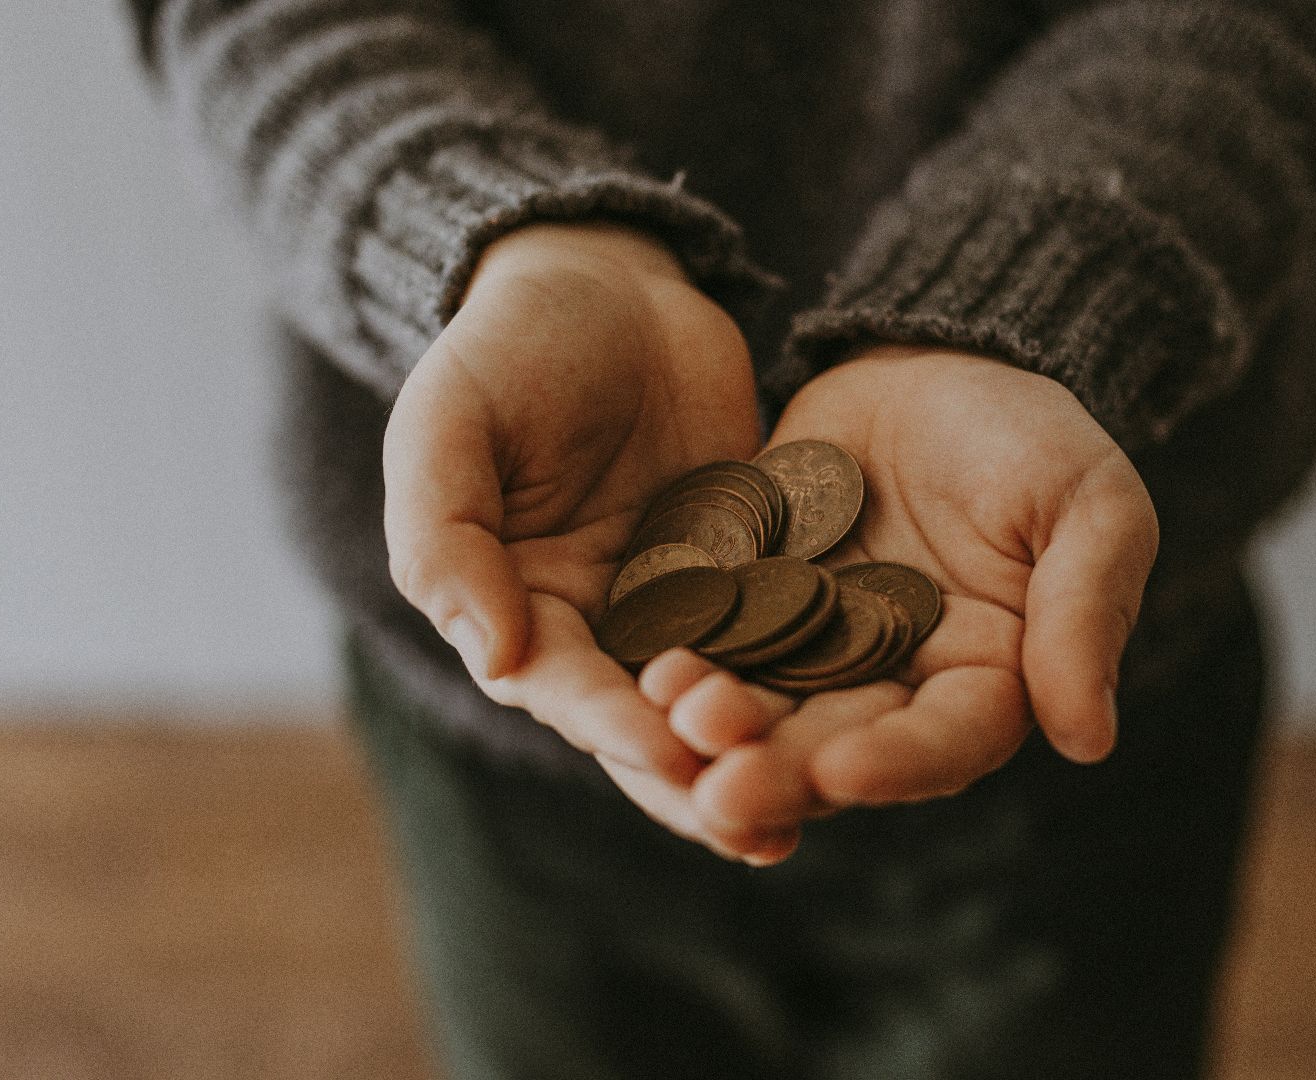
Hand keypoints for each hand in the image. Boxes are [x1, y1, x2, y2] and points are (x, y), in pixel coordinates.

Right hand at [382, 222, 760, 806]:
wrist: (606, 278)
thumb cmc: (507, 345)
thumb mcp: (449, 422)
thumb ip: (448, 538)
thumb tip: (497, 660)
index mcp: (516, 606)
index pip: (565, 688)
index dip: (613, 724)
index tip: (670, 753)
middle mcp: (598, 625)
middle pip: (646, 722)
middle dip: (698, 776)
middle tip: (757, 827)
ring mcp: (680, 602)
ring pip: (720, 697)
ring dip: (759, 753)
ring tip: (813, 808)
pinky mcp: (751, 569)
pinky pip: (782, 632)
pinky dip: (812, 680)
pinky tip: (866, 717)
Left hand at [651, 345, 1158, 860]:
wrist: (931, 358)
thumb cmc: (1031, 432)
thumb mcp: (1088, 505)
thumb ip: (1084, 613)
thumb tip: (1088, 739)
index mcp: (986, 681)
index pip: (946, 742)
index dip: (897, 764)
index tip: (842, 771)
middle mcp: (893, 685)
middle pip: (837, 747)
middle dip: (781, 770)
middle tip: (720, 790)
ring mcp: (811, 649)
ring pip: (763, 708)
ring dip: (717, 729)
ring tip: (673, 722)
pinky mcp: (746, 602)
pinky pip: (709, 640)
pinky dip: (680, 659)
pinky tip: (641, 669)